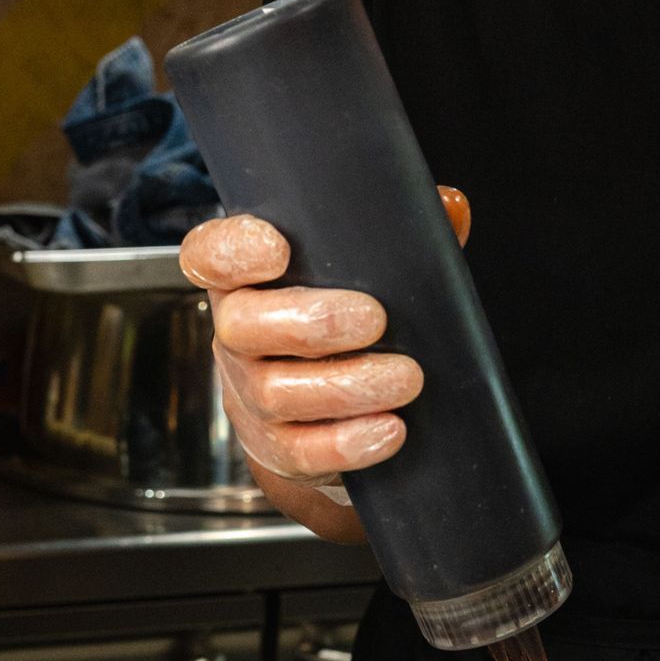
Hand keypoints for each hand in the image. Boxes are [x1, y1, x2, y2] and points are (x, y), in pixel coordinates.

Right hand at [178, 187, 470, 525]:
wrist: (332, 414)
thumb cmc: (346, 323)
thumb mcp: (364, 275)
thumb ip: (397, 236)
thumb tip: (449, 207)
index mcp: (246, 282)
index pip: (210, 256)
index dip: (232, 251)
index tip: (278, 248)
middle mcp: (237, 338)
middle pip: (243, 327)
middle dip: (312, 323)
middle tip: (375, 320)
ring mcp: (251, 397)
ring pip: (276, 393)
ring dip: (346, 386)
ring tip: (405, 378)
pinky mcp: (277, 449)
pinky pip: (300, 452)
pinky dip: (347, 443)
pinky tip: (389, 430)